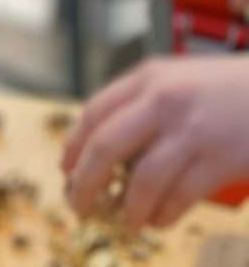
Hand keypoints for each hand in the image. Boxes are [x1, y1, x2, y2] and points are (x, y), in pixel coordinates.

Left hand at [63, 56, 248, 228]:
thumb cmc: (232, 87)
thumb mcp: (181, 77)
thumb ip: (145, 102)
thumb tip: (105, 145)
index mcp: (149, 77)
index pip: (94, 112)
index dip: (74, 146)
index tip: (66, 168)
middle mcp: (164, 101)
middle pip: (105, 147)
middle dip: (86, 183)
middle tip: (79, 204)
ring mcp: (192, 131)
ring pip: (142, 180)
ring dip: (129, 208)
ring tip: (127, 221)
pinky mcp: (221, 159)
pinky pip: (180, 196)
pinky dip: (164, 214)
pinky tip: (159, 221)